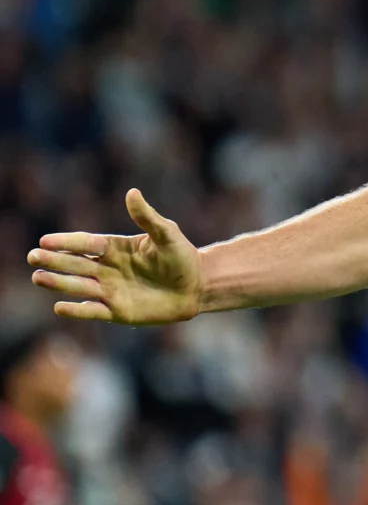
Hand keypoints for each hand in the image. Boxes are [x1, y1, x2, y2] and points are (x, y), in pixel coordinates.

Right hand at [28, 190, 202, 325]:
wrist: (197, 286)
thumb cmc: (182, 257)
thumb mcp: (167, 234)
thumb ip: (148, 217)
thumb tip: (132, 193)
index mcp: (115, 248)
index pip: (86, 243)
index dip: (66, 242)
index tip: (45, 241)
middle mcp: (108, 269)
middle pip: (76, 264)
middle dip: (54, 261)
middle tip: (33, 257)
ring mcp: (111, 290)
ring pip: (79, 286)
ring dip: (58, 283)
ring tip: (38, 277)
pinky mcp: (118, 311)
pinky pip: (93, 310)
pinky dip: (77, 309)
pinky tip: (59, 307)